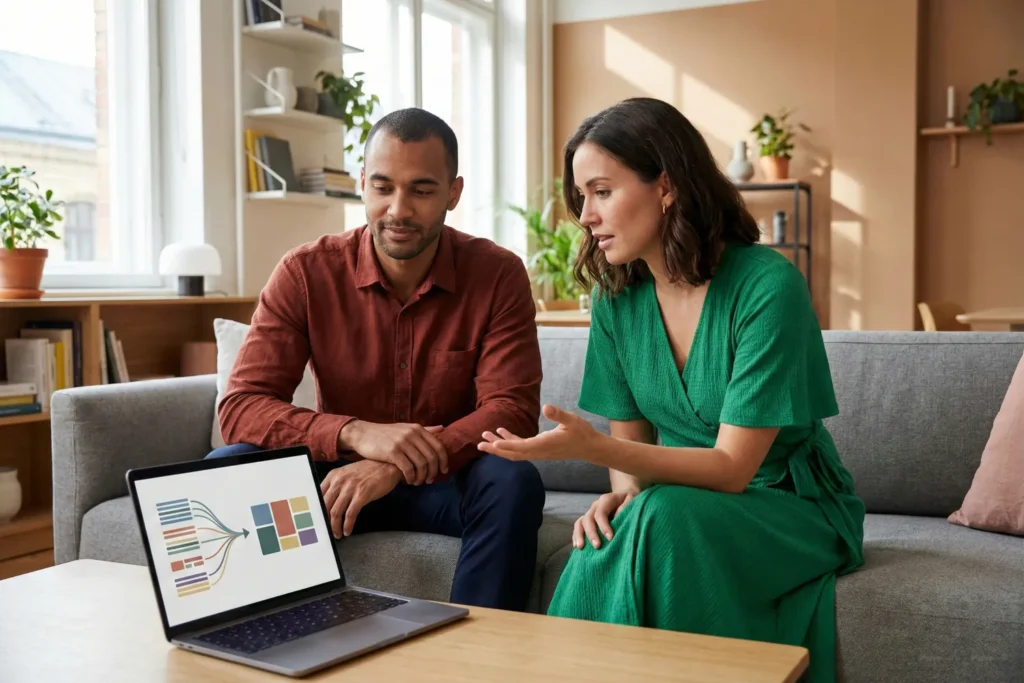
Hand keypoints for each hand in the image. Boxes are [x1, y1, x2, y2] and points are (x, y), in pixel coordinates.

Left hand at [319, 460, 402, 537]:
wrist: (387, 465)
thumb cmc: (368, 471)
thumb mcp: (347, 473)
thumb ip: (336, 485)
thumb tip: (327, 504)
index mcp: (333, 475)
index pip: (318, 495)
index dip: (316, 510)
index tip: (318, 520)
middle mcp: (339, 481)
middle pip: (325, 506)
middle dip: (325, 522)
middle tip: (327, 530)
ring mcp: (350, 487)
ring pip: (335, 512)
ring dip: (335, 527)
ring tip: (338, 534)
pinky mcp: (362, 494)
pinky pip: (350, 514)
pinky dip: (347, 525)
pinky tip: (348, 530)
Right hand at [340, 420, 447, 484]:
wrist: (363, 434)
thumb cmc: (386, 434)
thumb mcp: (406, 428)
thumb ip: (425, 430)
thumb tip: (443, 428)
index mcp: (418, 428)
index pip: (439, 446)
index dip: (444, 461)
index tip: (444, 471)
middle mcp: (412, 434)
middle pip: (432, 457)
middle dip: (433, 472)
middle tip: (429, 480)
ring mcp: (402, 442)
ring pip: (421, 464)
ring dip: (421, 477)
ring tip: (417, 482)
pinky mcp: (392, 452)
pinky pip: (408, 469)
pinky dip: (411, 478)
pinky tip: (408, 481)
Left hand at [478, 404, 601, 461]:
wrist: (590, 447)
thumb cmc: (582, 432)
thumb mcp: (572, 420)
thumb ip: (558, 414)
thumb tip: (547, 407)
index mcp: (545, 444)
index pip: (522, 447)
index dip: (507, 446)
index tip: (492, 444)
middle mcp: (539, 451)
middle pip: (512, 453)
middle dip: (495, 449)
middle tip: (478, 444)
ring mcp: (538, 452)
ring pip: (514, 452)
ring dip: (499, 446)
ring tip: (484, 437)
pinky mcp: (539, 449)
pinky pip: (520, 448)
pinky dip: (509, 442)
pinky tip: (501, 433)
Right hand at [573, 491, 635, 549]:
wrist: (625, 497)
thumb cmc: (630, 501)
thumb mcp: (633, 500)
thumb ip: (626, 507)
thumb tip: (617, 517)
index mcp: (606, 500)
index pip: (600, 513)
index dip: (603, 526)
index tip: (610, 538)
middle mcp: (595, 506)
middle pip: (588, 519)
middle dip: (591, 533)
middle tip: (597, 546)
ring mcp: (590, 513)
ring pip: (580, 522)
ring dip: (579, 535)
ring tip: (581, 547)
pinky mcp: (588, 520)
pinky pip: (578, 526)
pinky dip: (576, 536)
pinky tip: (577, 546)